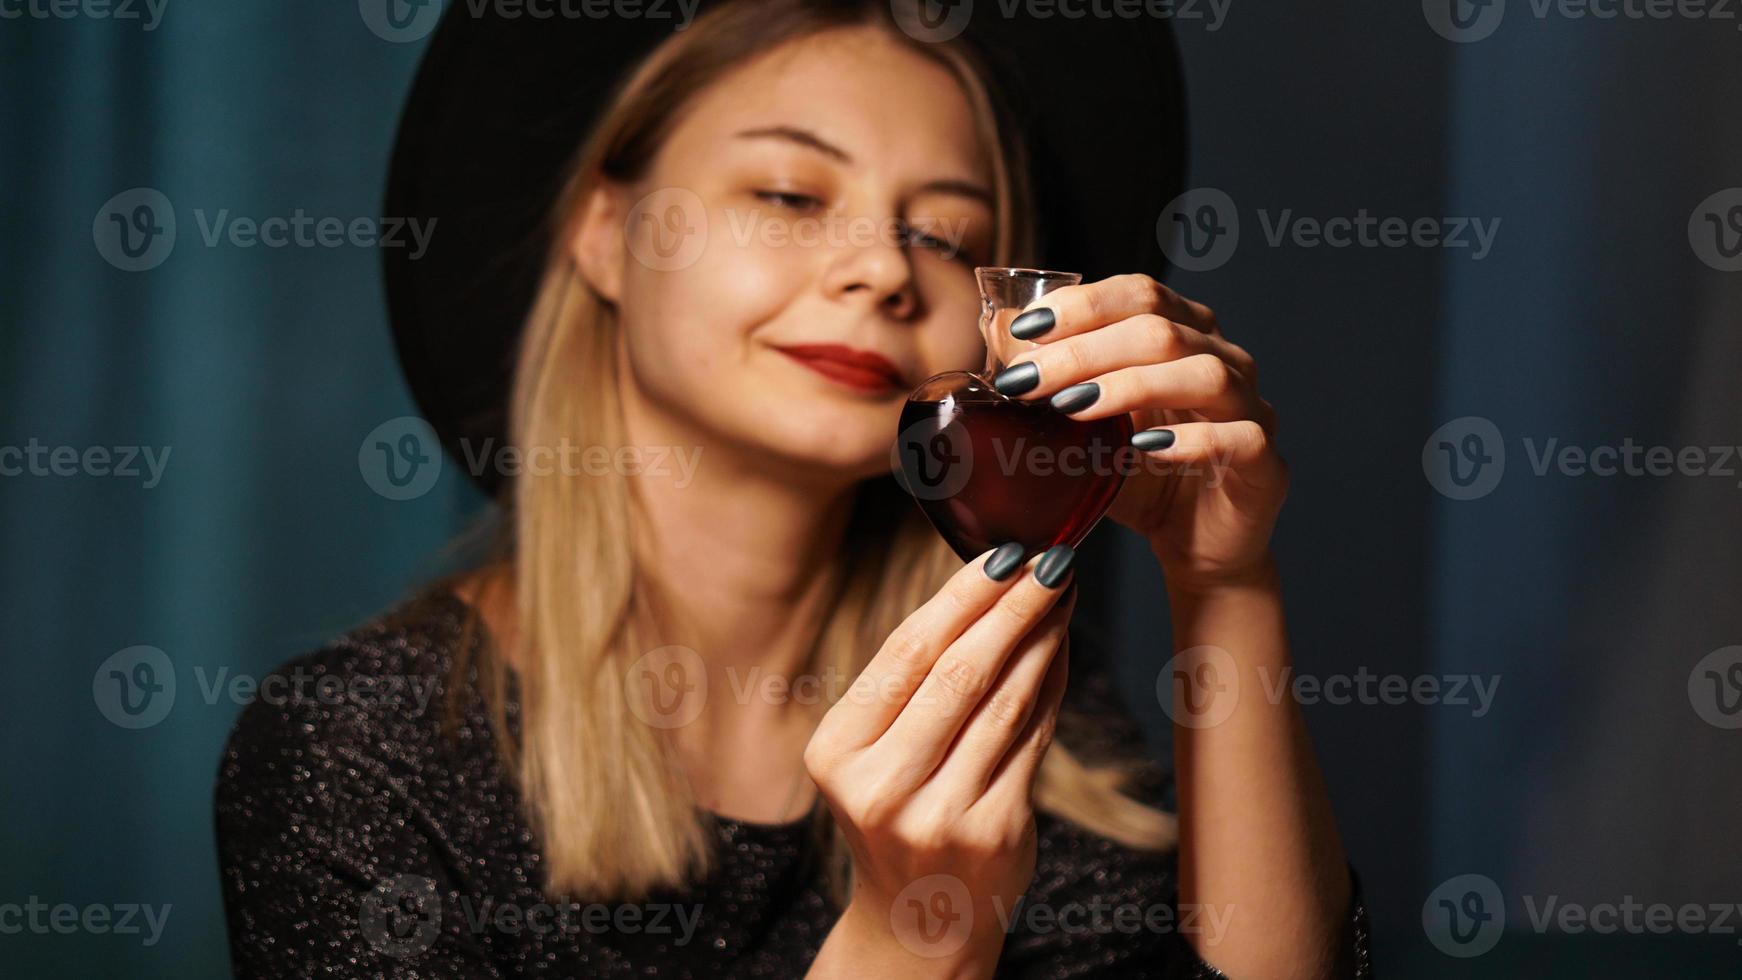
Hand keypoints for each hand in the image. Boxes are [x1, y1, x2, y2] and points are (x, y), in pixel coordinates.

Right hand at [803, 544, 1076, 976]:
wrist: (917, 923)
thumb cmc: (897, 815)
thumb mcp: (875, 755)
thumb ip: (914, 686)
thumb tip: (986, 586)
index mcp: (837, 753)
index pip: (905, 654)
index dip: (961, 596)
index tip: (1003, 553)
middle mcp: (881, 788)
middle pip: (958, 673)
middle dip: (1013, 606)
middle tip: (1051, 560)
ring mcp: (938, 816)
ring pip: (1005, 703)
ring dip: (1042, 639)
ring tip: (1063, 595)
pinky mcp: (994, 834)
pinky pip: (1033, 741)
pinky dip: (1052, 688)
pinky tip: (1062, 652)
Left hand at [991, 274, 1286, 592]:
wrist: (1196, 546)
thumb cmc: (1141, 477)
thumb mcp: (1086, 426)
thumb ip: (1052, 378)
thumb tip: (995, 328)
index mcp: (1186, 334)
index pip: (1140, 293)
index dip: (1081, 305)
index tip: (1023, 330)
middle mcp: (1225, 360)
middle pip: (1161, 329)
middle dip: (1084, 351)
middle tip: (1026, 380)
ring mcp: (1252, 409)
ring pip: (1202, 373)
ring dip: (1130, 385)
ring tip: (1073, 408)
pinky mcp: (1265, 464)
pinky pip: (1236, 438)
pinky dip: (1188, 440)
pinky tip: (1142, 450)